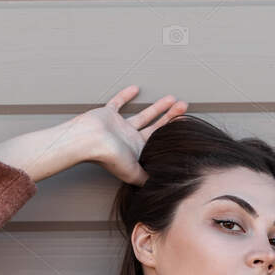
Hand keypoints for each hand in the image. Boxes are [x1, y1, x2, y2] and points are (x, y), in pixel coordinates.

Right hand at [70, 85, 187, 184]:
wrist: (87, 141)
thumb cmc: (109, 156)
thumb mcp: (134, 172)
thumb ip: (148, 177)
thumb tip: (165, 185)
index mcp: (137, 151)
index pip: (159, 142)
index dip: (173, 133)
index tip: (186, 123)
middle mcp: (129, 139)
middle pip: (155, 127)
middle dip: (170, 117)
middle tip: (183, 106)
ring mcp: (118, 127)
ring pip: (142, 115)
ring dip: (157, 107)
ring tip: (172, 98)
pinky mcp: (107, 114)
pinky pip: (117, 103)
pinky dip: (125, 96)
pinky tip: (136, 89)